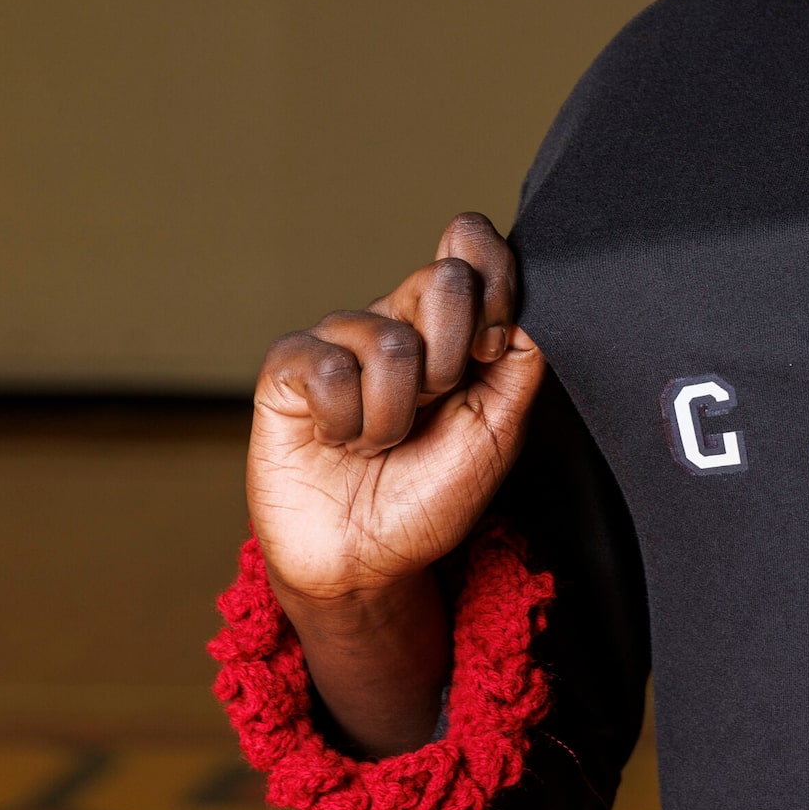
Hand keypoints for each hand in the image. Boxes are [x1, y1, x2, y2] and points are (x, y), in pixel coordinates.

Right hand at [248, 212, 545, 611]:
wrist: (367, 561)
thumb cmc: (432, 494)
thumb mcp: (500, 429)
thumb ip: (520, 359)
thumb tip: (521, 302)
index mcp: (450, 325)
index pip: (473, 248)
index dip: (496, 281)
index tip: (494, 345)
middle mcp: (395, 319)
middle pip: (444, 282)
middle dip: (453, 364)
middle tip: (431, 408)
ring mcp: (339, 339)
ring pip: (393, 343)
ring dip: (396, 417)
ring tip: (380, 443)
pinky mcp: (286, 368)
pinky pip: (331, 371)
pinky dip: (347, 425)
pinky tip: (337, 441)